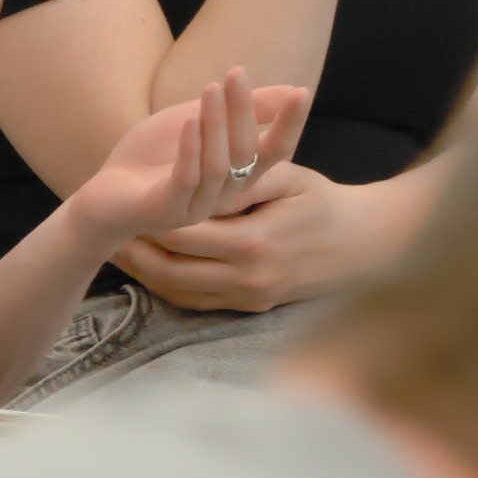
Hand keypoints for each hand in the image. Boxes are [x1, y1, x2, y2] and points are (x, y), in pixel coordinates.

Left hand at [66, 72, 307, 250]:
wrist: (104, 196)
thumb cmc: (153, 157)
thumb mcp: (198, 119)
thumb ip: (239, 109)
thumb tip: (292, 89)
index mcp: (236, 175)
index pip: (274, 150)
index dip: (289, 123)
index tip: (301, 92)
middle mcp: (224, 194)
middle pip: (246, 153)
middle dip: (243, 111)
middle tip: (237, 73)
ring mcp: (196, 206)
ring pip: (218, 166)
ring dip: (216, 124)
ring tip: (211, 88)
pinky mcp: (166, 211)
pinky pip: (185, 181)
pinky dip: (190, 150)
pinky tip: (189, 121)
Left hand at [117, 157, 390, 315]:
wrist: (365, 245)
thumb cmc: (325, 202)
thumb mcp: (288, 178)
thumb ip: (244, 176)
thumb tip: (205, 169)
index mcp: (254, 243)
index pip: (185, 235)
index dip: (150, 223)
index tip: (125, 209)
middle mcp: (248, 278)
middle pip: (174, 269)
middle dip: (140, 252)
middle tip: (111, 233)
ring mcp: (250, 297)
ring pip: (181, 292)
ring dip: (148, 275)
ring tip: (121, 253)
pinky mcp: (252, 307)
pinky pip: (199, 302)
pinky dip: (171, 287)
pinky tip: (152, 271)